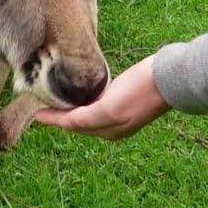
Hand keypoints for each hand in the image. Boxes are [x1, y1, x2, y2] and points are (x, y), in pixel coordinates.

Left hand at [34, 55, 169, 139]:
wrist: (171, 77)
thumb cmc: (140, 90)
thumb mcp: (110, 108)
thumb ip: (86, 118)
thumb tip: (65, 125)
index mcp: (109, 131)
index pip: (72, 124)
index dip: (53, 119)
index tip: (36, 113)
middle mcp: (114, 126)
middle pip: (79, 122)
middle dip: (60, 115)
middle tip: (42, 104)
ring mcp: (122, 114)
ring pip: (88, 114)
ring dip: (72, 109)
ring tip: (56, 99)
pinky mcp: (128, 100)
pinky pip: (99, 104)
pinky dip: (86, 102)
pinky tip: (82, 93)